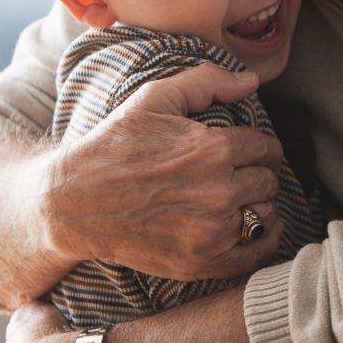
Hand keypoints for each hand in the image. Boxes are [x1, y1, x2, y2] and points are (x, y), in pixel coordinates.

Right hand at [40, 64, 284, 280]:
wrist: (73, 203)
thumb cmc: (114, 146)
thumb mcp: (154, 99)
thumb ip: (207, 81)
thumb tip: (252, 81)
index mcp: (212, 149)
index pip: (267, 148)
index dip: (262, 147)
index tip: (251, 151)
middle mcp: (217, 191)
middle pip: (269, 181)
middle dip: (259, 173)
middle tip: (241, 174)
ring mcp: (210, 231)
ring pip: (266, 214)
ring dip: (260, 204)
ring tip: (242, 198)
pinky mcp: (201, 262)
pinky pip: (257, 252)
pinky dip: (263, 239)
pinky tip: (253, 227)